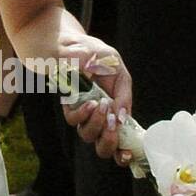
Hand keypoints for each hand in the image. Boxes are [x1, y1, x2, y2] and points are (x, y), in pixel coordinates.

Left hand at [59, 42, 133, 164]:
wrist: (67, 42)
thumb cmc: (95, 54)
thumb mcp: (117, 68)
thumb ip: (123, 93)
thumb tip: (123, 119)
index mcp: (116, 111)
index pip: (122, 141)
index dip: (125, 153)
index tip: (128, 154)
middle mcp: (99, 116)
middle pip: (104, 147)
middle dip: (110, 141)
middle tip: (113, 125)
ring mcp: (83, 112)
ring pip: (88, 135)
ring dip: (98, 124)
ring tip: (102, 105)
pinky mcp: (68, 105)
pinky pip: (73, 120)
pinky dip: (83, 114)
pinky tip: (91, 101)